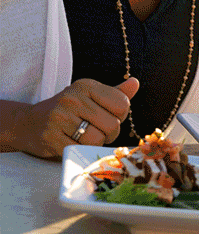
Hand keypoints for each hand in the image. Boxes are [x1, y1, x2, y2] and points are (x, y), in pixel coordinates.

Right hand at [5, 78, 139, 158]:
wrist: (28, 124)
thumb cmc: (68, 111)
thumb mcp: (90, 97)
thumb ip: (115, 93)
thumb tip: (135, 83)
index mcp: (86, 86)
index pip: (122, 105)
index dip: (119, 116)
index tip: (107, 117)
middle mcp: (72, 98)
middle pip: (112, 125)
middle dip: (109, 133)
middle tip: (95, 131)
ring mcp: (59, 118)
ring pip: (98, 139)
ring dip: (95, 143)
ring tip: (84, 137)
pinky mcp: (51, 137)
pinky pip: (80, 150)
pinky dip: (80, 150)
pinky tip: (71, 142)